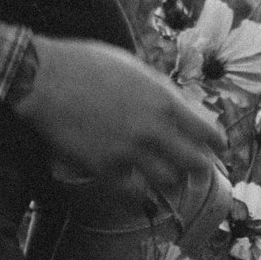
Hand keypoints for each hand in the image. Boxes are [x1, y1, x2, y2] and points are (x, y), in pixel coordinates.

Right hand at [12, 36, 224, 204]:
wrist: (44, 78)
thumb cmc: (88, 65)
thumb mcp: (135, 68)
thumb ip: (162, 91)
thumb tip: (186, 109)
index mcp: (163, 100)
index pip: (208, 133)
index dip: (216, 144)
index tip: (215, 149)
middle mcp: (152, 129)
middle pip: (195, 164)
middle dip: (199, 168)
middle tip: (194, 168)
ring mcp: (129, 151)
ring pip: (169, 182)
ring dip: (170, 180)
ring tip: (164, 176)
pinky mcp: (105, 169)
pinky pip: (135, 195)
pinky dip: (140, 194)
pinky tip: (137, 188)